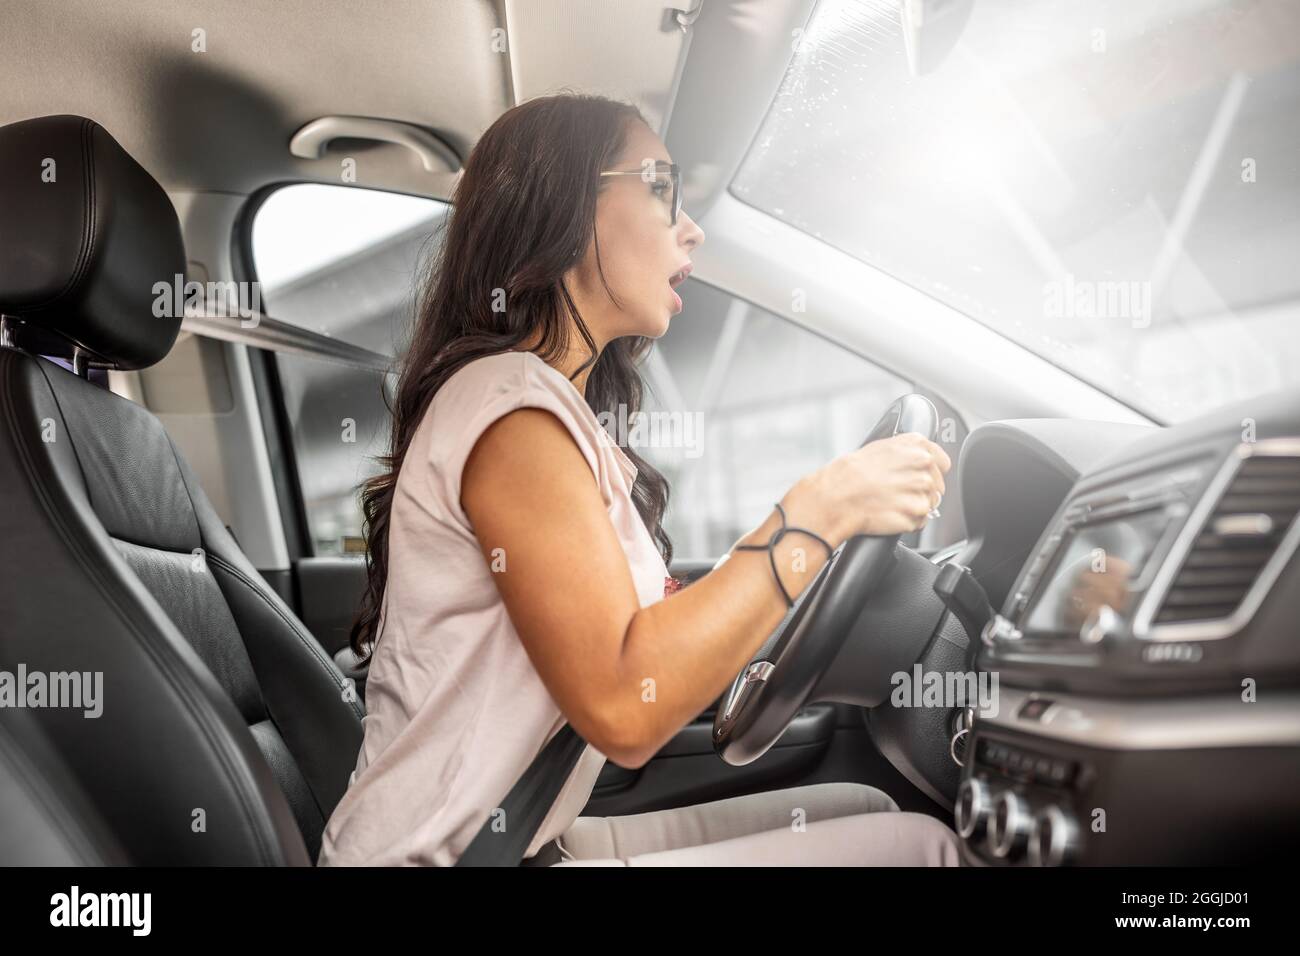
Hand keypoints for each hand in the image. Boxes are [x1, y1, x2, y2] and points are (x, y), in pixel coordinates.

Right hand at [793, 433, 952, 540]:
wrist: (836, 497)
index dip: (931, 473)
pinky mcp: (916, 513)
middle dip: (921, 493)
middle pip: (937, 486)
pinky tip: (889, 514)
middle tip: (897, 494)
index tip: (919, 479)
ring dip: (914, 508)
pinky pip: (920, 521)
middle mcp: (922, 466)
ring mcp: (920, 490)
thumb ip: (907, 453)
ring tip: (890, 504)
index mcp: (916, 446)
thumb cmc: (850, 474)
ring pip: (929, 504)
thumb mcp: (880, 448)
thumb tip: (921, 461)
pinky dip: (908, 522)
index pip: (942, 463)